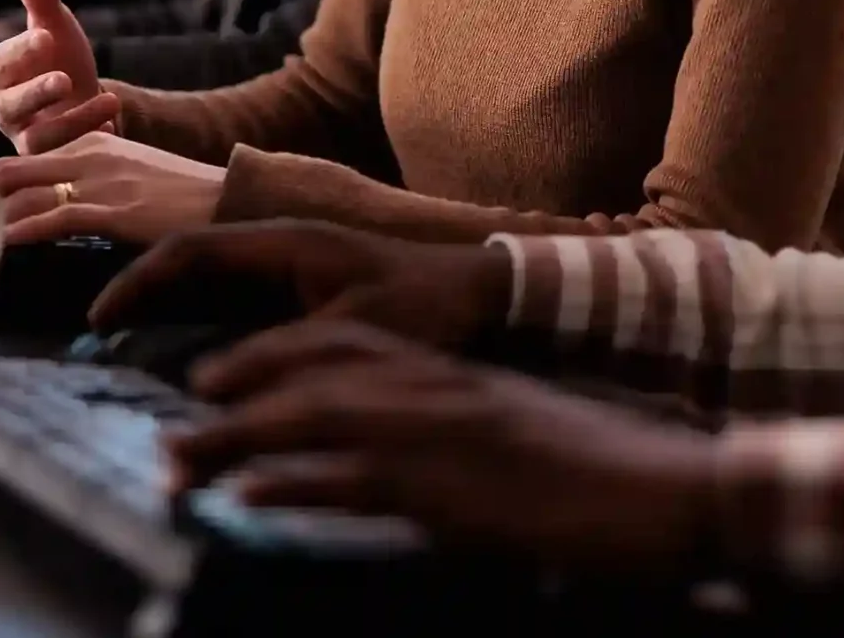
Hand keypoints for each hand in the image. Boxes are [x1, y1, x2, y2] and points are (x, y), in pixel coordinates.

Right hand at [0, 0, 116, 152]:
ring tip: (109, 101)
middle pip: (10, 105)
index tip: (46, 36)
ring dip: (74, 121)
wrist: (86, 99)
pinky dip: (87, 142)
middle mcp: (6, 108)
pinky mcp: (49, 160)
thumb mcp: (55, 26)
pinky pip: (61, 160)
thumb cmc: (60, 58)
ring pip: (38, 138)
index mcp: (0, 72)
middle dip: (36, 92)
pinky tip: (112, 128)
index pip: (2, 62)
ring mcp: (26, 137)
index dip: (22, 50)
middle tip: (65, 79)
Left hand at [0, 132, 225, 244]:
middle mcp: (88, 154)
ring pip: (24, 194)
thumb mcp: (131, 172)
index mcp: (92, 142)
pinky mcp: (110, 210)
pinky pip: (52, 220)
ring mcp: (98, 181)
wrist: (224, 199)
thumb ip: (93, 181)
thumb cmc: (181, 195)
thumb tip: (61, 207)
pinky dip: (21, 233)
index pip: (25, 156)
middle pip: (13, 171)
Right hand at [91, 219, 511, 350]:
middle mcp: (283, 241)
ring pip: (212, 270)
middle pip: (191, 255)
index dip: (139, 280)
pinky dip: (202, 308)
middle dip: (141, 288)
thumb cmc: (426, 306)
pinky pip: (237, 286)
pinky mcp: (307, 277)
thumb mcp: (356, 335)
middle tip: (103, 335)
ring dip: (169, 297)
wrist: (482, 287)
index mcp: (288, 242)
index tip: (102, 318)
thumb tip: (220, 392)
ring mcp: (294, 256)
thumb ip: (290, 361)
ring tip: (130, 342)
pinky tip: (191, 348)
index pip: (192, 249)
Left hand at [173, 321, 722, 579]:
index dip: (272, 355)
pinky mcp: (450, 491)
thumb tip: (396, 470)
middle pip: (312, 367)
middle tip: (179, 417)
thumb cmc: (598, 478)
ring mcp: (440, 435)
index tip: (218, 377)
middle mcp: (436, 390)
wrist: (666, 490)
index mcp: (451, 376)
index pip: (344, 342)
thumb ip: (452, 441)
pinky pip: (351, 480)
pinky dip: (291, 486)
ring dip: (235, 441)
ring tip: (178, 464)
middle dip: (237, 387)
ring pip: (312, 418)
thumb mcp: (511, 444)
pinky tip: (245, 501)